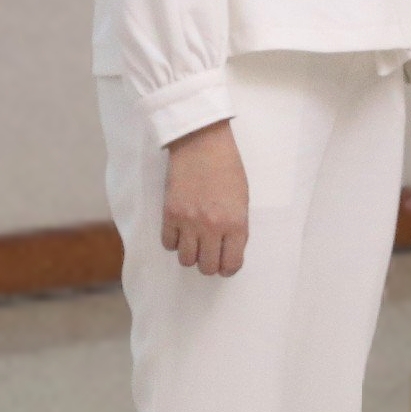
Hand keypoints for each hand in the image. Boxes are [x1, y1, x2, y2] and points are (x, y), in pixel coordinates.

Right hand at [161, 119, 248, 276]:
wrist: (203, 144)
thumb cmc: (228, 167)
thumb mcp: (242, 198)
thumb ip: (237, 226)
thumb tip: (229, 249)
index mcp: (236, 222)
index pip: (231, 263)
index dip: (229, 267)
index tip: (226, 263)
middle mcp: (212, 227)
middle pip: (207, 267)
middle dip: (210, 264)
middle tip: (210, 253)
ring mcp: (189, 222)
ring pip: (185, 260)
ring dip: (191, 254)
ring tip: (195, 241)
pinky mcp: (169, 215)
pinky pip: (168, 244)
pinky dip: (174, 241)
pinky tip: (181, 230)